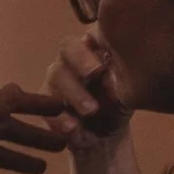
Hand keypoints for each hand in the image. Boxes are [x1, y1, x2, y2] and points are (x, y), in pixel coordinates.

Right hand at [41, 29, 129, 150]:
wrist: (105, 138)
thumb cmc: (118, 104)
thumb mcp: (129, 91)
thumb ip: (123, 79)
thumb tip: (112, 76)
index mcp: (94, 50)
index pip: (90, 35)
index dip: (96, 43)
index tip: (103, 64)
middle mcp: (71, 59)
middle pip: (67, 48)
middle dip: (81, 60)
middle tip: (95, 74)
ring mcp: (55, 79)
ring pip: (55, 75)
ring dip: (73, 93)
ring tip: (90, 110)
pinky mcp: (45, 103)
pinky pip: (45, 104)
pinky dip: (59, 117)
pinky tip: (73, 127)